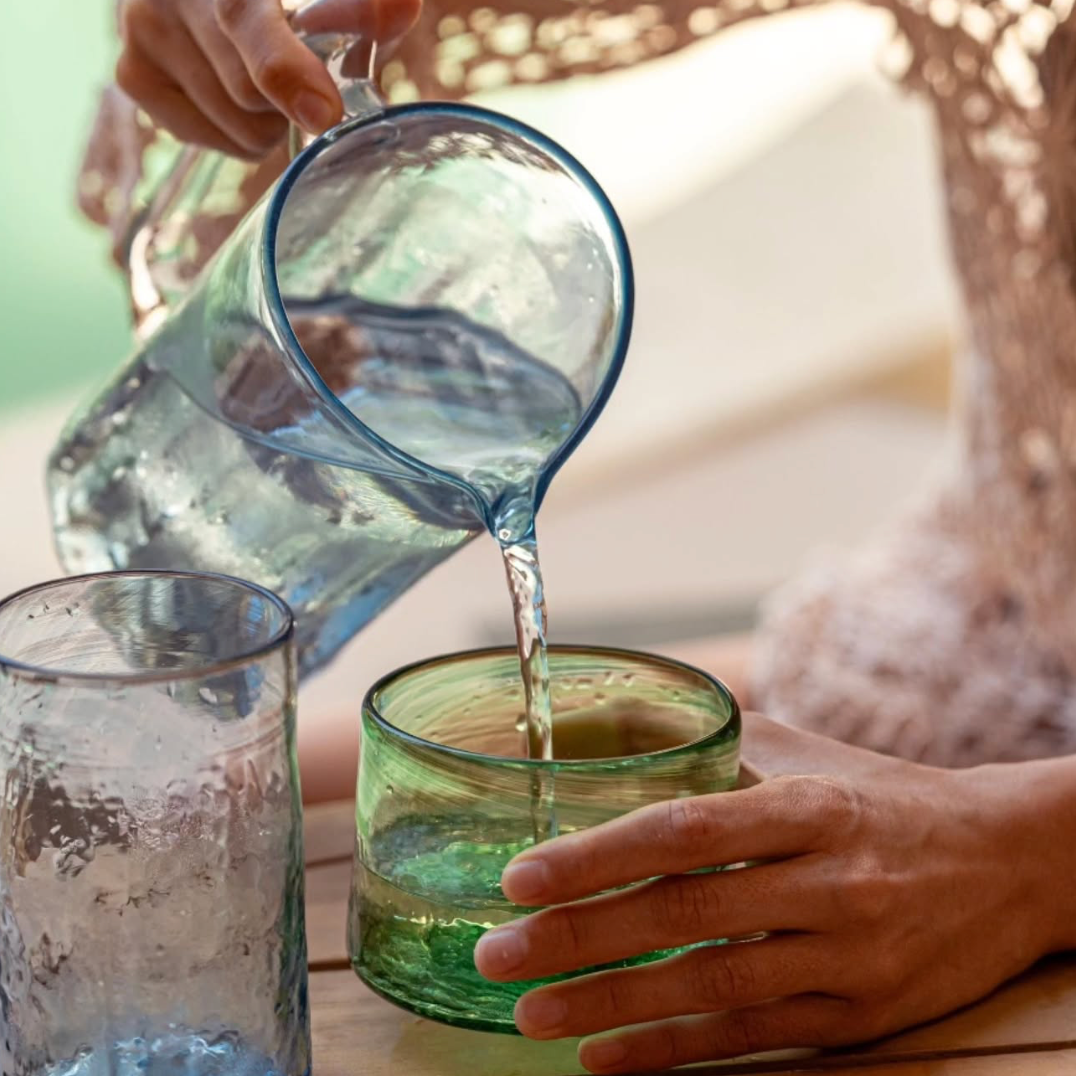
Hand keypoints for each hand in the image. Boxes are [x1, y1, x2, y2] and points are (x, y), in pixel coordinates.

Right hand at [115, 0, 420, 157]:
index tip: (324, 114)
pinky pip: (207, 139)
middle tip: (300, 78)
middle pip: (252, 96)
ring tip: (257, 76)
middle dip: (287, 101)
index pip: (248, 21)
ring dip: (266, 121)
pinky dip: (234, 131)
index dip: (288, 72)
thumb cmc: (289, 0)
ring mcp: (143, 30)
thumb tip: (400, 9)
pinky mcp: (132, 72)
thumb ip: (364, 8)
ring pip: (237, 127)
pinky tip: (229, 89)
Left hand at [474, 715, 1074, 1072]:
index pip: (686, 830)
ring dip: (613, 1004)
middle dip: (581, 937)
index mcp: (807, 805)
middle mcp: (828, 881)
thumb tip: (610, 717)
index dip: (599, 855)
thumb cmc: (882, 799)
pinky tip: (605, 1057)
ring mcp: (848, 957)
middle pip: (685, 912)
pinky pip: (753, 1039)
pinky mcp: (861, 1017)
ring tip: (532, 1013)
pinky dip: (674, 1052)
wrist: (1011, 863)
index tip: (521, 878)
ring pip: (712, 987)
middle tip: (498, 952)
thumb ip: (715, 741)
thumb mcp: (807, 754)